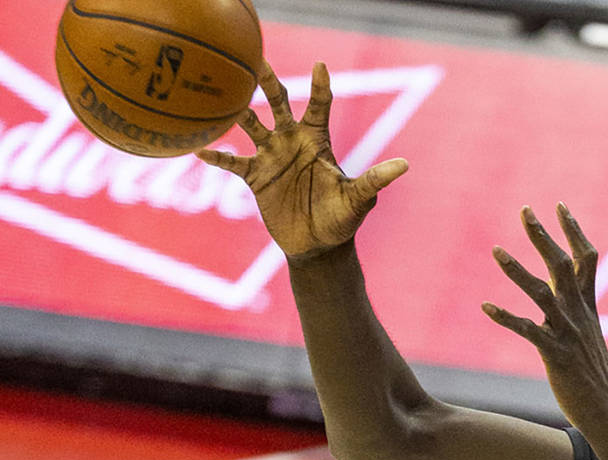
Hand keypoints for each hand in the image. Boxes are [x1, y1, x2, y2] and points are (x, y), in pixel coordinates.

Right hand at [196, 61, 407, 259]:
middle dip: (270, 84)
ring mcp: (272, 157)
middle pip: (279, 105)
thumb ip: (375, 180)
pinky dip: (217, 156)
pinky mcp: (256, 177)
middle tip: (258, 61)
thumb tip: (404, 165)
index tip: (320, 65)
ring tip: (224, 94)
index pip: (319, 107)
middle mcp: (292, 143)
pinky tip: (199, 149)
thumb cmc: (342, 220)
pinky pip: (233, 163)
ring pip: (252, 126)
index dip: (320, 87)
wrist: (318, 245)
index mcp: (318, 142)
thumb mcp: (359, 199)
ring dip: (239, 112)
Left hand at [483, 204, 607, 430]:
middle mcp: (579, 313)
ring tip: (495, 250)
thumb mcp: (589, 338)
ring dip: (516, 270)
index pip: (585, 259)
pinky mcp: (555, 353)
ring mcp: (567, 332)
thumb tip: (568, 299)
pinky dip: (505, 317)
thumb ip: (578, 315)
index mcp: (588, 307)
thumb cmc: (595, 378)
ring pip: (541, 292)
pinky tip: (484, 306)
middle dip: (543, 236)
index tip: (560, 206)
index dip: (574, 230)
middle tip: (525, 210)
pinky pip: (527, 330)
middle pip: (561, 265)